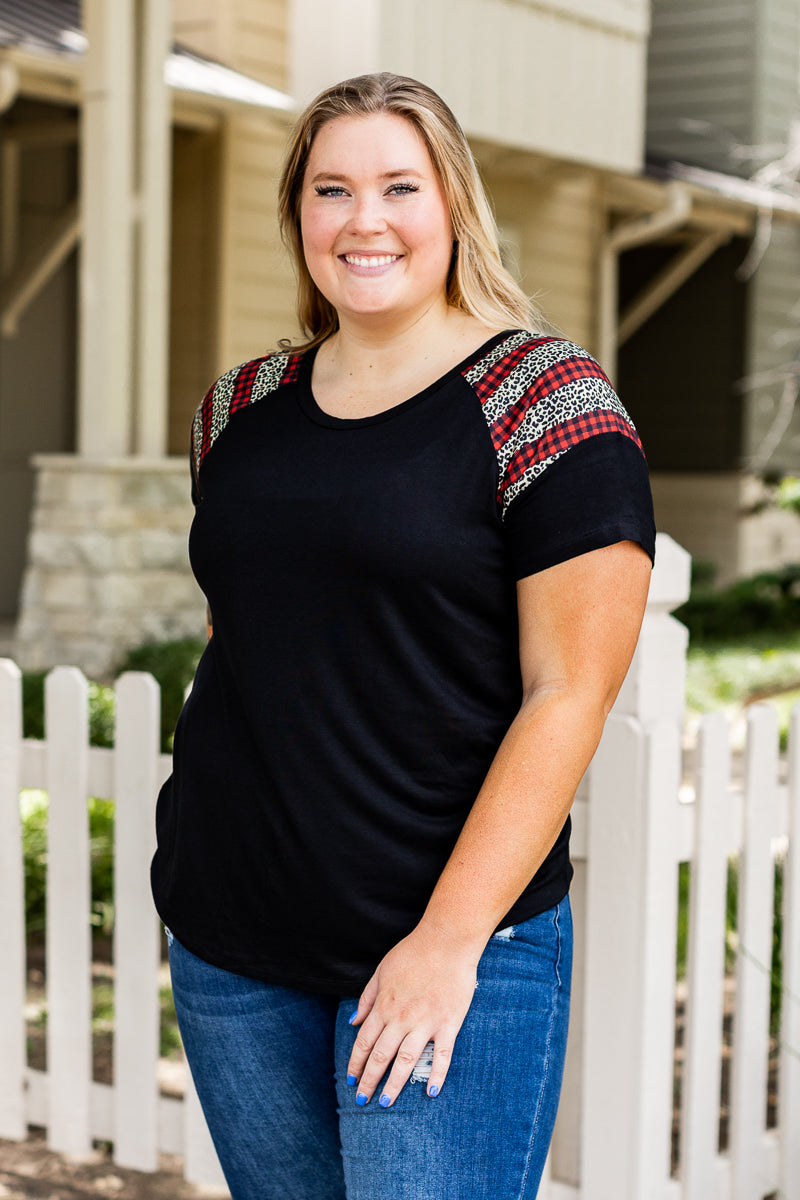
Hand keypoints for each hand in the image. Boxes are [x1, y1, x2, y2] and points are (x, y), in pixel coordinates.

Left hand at [345, 924, 480, 1106]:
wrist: (446, 940)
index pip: (364, 1042)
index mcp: (384, 1005)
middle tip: (363, 1102)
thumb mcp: (382, 970)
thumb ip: (367, 998)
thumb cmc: (413, 952)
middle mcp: (402, 1018)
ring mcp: (426, 1022)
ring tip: (386, 1104)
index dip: (356, 1064)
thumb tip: (353, 1021)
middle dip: (369, 1081)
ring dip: (394, 1085)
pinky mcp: (449, 1023)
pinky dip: (437, 1075)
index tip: (351, 1080)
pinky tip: (431, 1092)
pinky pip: (442, 1055)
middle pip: (381, 1056)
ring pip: (407, 1061)